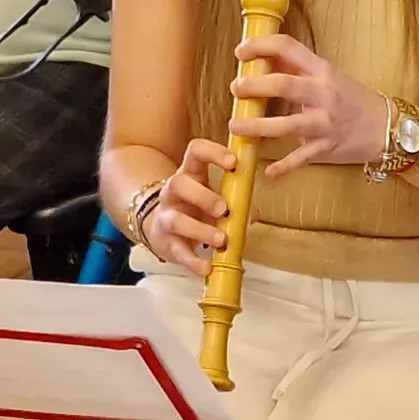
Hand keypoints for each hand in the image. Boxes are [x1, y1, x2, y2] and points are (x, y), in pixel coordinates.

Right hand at [133, 139, 238, 274]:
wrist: (160, 229)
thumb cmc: (195, 209)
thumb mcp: (211, 196)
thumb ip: (234, 197)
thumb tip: (258, 208)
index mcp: (190, 174)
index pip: (195, 151)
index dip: (213, 152)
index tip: (233, 162)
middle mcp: (173, 192)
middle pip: (179, 183)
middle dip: (203, 196)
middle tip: (224, 210)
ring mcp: (167, 217)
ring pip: (176, 220)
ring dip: (201, 230)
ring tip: (222, 240)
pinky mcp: (166, 242)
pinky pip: (179, 251)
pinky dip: (194, 261)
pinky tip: (208, 268)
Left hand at [228, 33, 389, 177]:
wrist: (387, 127)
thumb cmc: (352, 99)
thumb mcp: (328, 77)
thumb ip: (297, 69)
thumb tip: (261, 58)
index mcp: (322, 71)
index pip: (289, 48)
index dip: (261, 46)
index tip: (241, 52)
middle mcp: (324, 94)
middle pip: (284, 85)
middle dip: (255, 86)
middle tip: (236, 88)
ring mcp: (326, 123)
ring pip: (287, 125)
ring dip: (257, 126)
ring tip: (234, 126)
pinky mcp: (327, 148)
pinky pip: (301, 158)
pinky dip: (283, 167)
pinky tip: (267, 172)